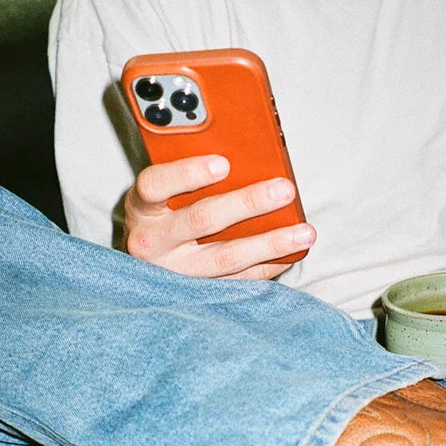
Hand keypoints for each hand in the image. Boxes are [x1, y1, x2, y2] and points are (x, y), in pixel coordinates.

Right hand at [124, 153, 315, 278]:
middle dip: (247, 203)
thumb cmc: (159, 214)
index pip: (155, 185)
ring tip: (304, 231)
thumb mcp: (161, 191)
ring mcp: (173, 271)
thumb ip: (186, 174)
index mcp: (140, 206)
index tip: (223, 163)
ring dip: (270, 243)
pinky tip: (292, 253)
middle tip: (284, 190)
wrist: (143, 267)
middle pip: (201, 220)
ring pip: (225, 257)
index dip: (188, 173)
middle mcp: (151, 242)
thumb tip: (241, 153)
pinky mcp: (195, 292)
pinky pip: (237, 280)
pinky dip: (267, 267)